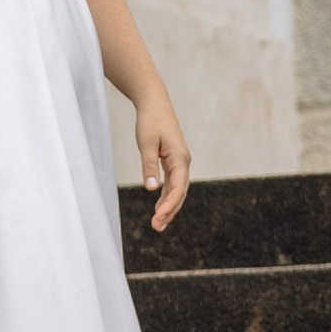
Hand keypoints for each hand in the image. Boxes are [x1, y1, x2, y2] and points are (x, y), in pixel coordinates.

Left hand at [135, 93, 191, 232]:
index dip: (170, 204)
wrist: (154, 104)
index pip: (178, 187)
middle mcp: (183, 162)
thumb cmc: (150, 121)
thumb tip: (151, 189)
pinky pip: (172, 184)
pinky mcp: (173, 162)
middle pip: (180, 192)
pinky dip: (166, 197)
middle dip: (169, 211)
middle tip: (156, 227)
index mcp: (180, 158)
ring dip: (168, 207)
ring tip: (158, 224)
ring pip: (177, 190)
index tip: (159, 216)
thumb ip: (149, 166)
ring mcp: (179, 162)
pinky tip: (159, 209)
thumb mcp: (146, 143)